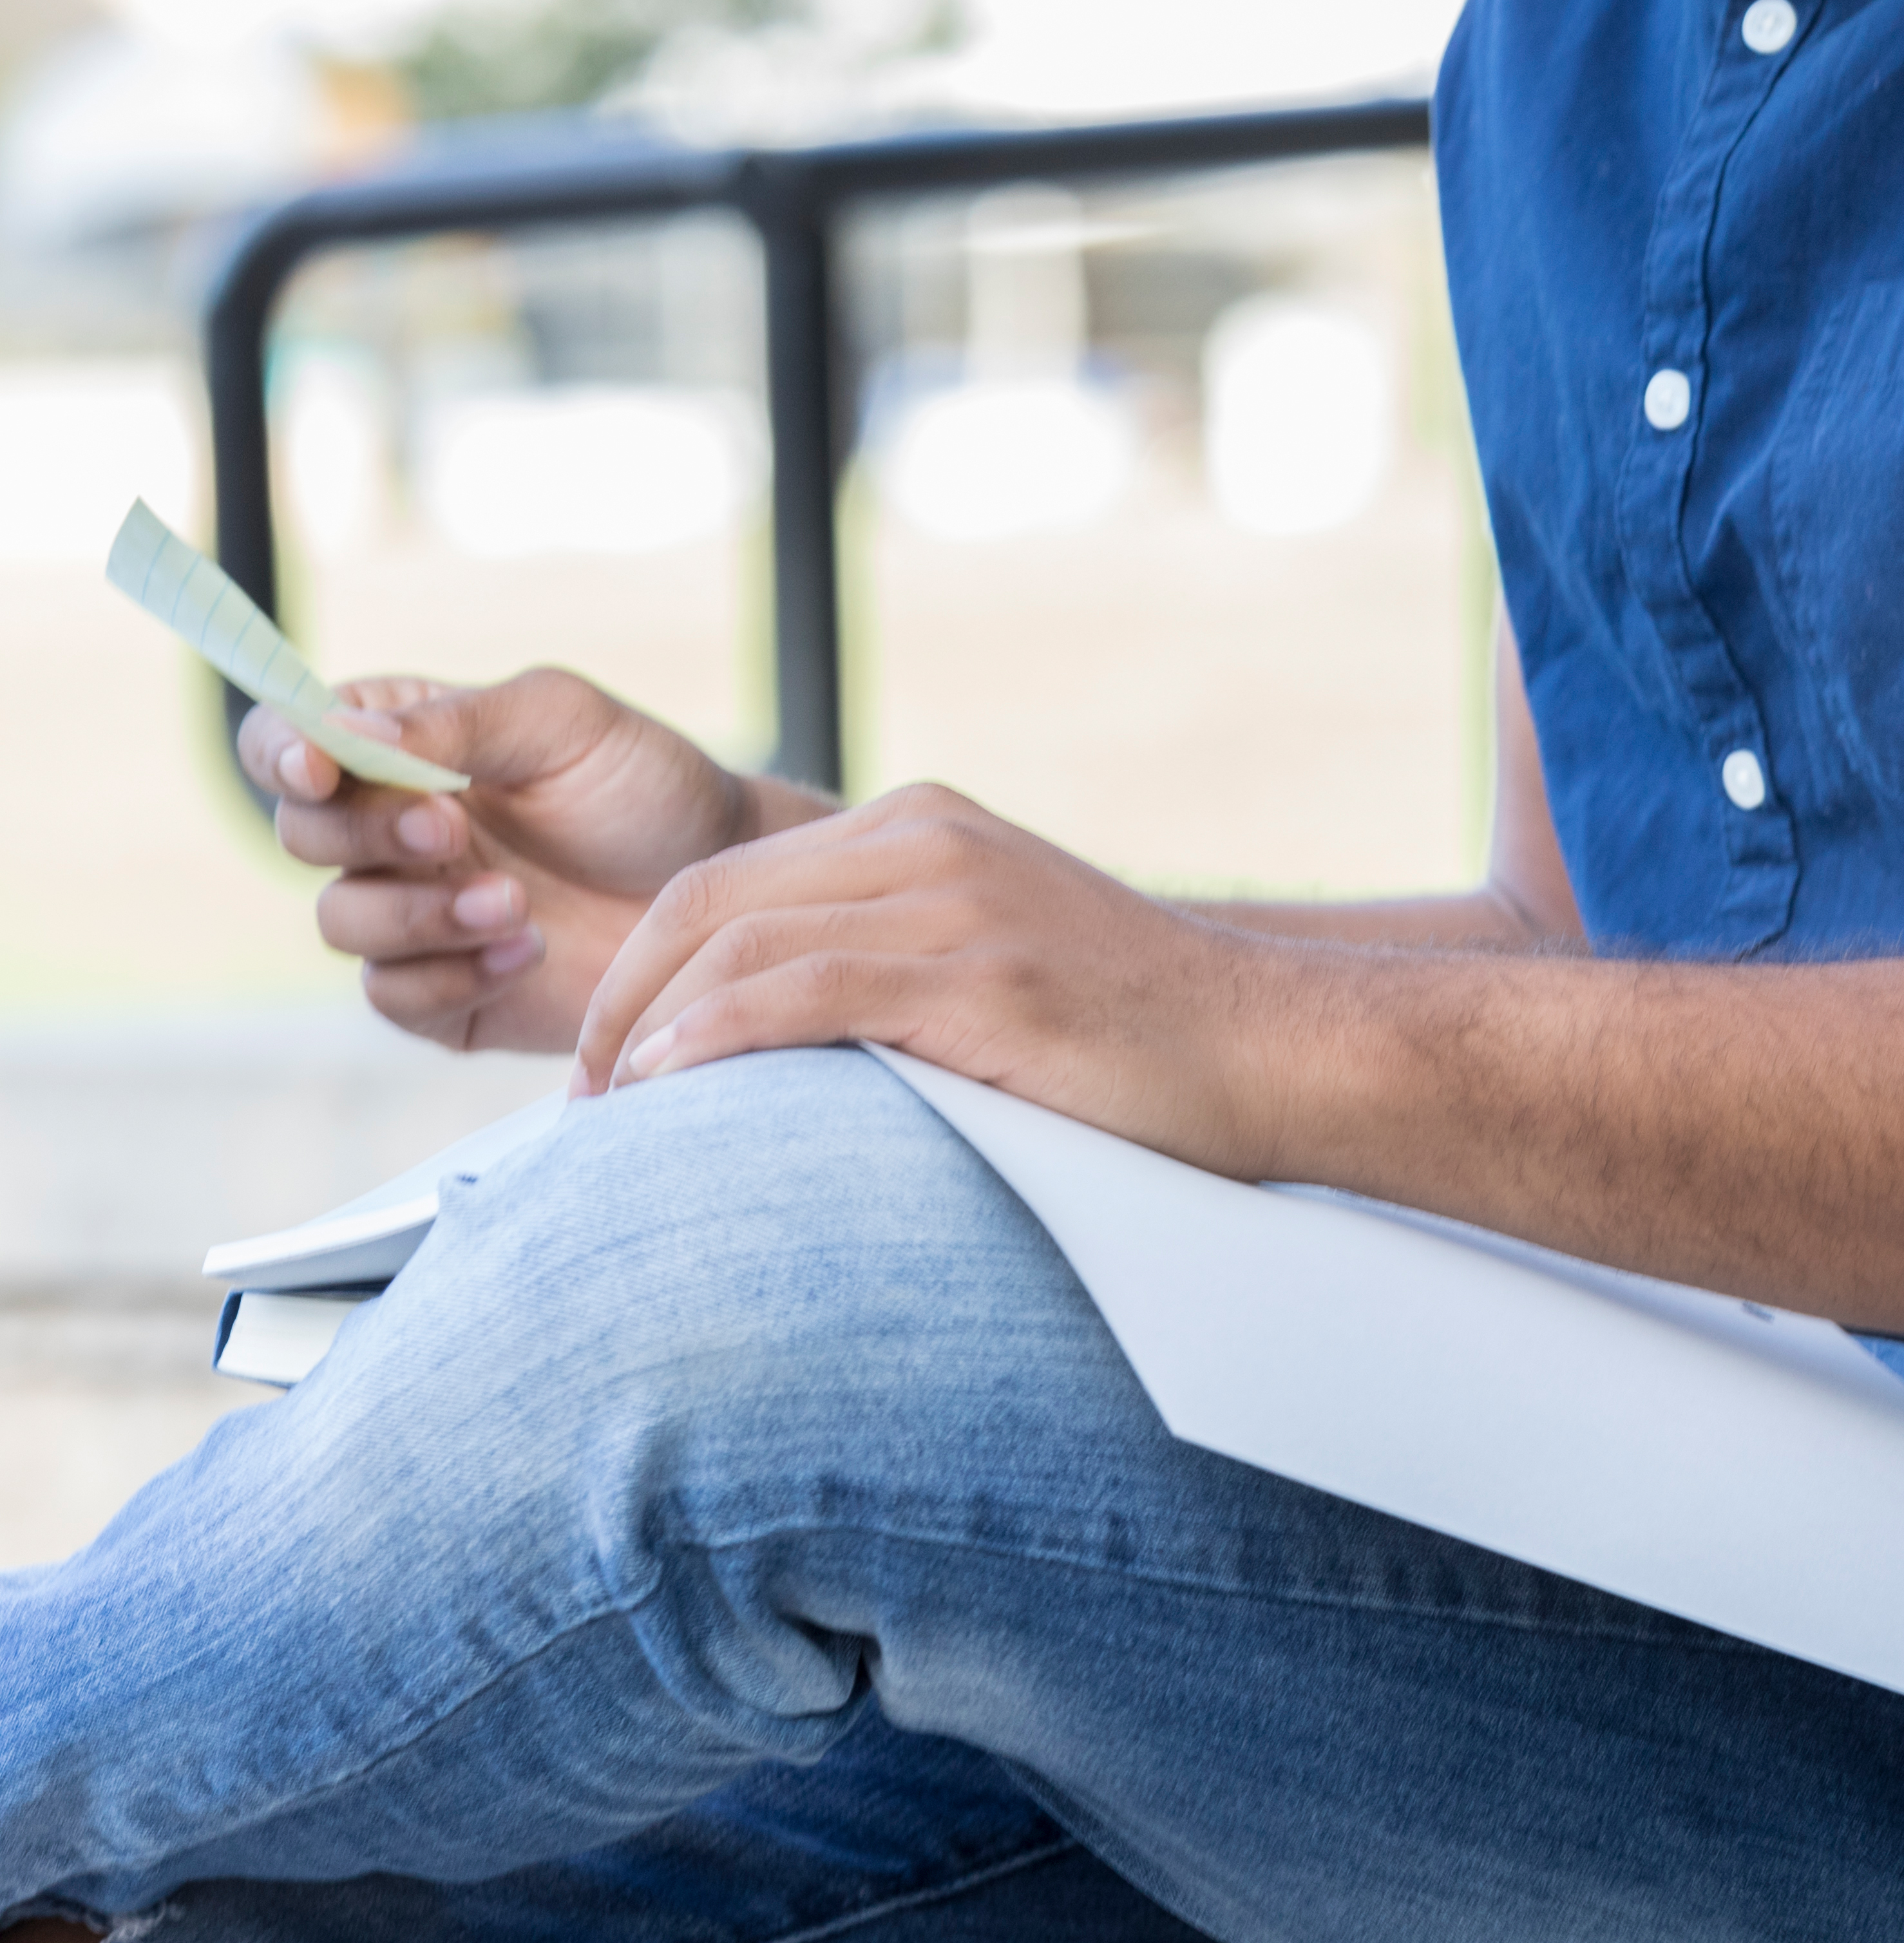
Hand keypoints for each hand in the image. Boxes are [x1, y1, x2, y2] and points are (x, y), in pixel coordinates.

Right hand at [252, 669, 792, 1053]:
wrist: (724, 884)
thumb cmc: (645, 786)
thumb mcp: (564, 722)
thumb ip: (456, 721)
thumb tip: (345, 730)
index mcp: (396, 749)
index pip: (286, 742)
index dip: (280, 752)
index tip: (320, 766)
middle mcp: (386, 834)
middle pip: (301, 836)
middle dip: (366, 834)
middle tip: (450, 831)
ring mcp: (411, 915)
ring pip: (340, 923)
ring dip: (416, 913)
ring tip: (514, 902)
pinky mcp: (447, 994)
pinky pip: (394, 997)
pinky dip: (450, 975)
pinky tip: (528, 950)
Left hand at [571, 782, 1305, 1172]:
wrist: (1276, 1050)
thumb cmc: (1143, 1040)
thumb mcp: (1001, 961)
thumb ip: (897, 961)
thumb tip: (772, 1039)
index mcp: (928, 828)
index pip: (729, 879)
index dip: (641, 967)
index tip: (611, 1060)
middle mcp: (932, 842)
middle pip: (708, 900)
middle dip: (619, 1000)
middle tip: (587, 1099)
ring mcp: (958, 903)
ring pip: (740, 942)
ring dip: (649, 1030)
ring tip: (618, 1114)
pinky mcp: (981, 977)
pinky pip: (801, 992)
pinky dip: (715, 1037)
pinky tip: (673, 1086)